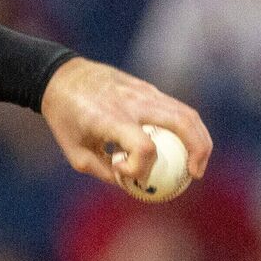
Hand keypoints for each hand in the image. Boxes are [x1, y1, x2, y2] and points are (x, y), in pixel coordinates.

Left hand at [39, 57, 211, 187]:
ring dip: (200, 140)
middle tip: (194, 175)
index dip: (140, 167)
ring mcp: (144, 91)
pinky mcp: (148, 88)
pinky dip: (187, 129)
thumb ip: (103, 171)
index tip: (121, 170)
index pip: (144, 146)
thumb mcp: (75, 151)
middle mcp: (133, 101)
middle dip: (198, 151)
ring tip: (196, 164)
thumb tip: (131, 184)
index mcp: (111, 117)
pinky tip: (184, 148)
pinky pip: (177, 109)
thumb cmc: (64, 117)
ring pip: (187, 113)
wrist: (60, 76)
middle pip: (182, 123)